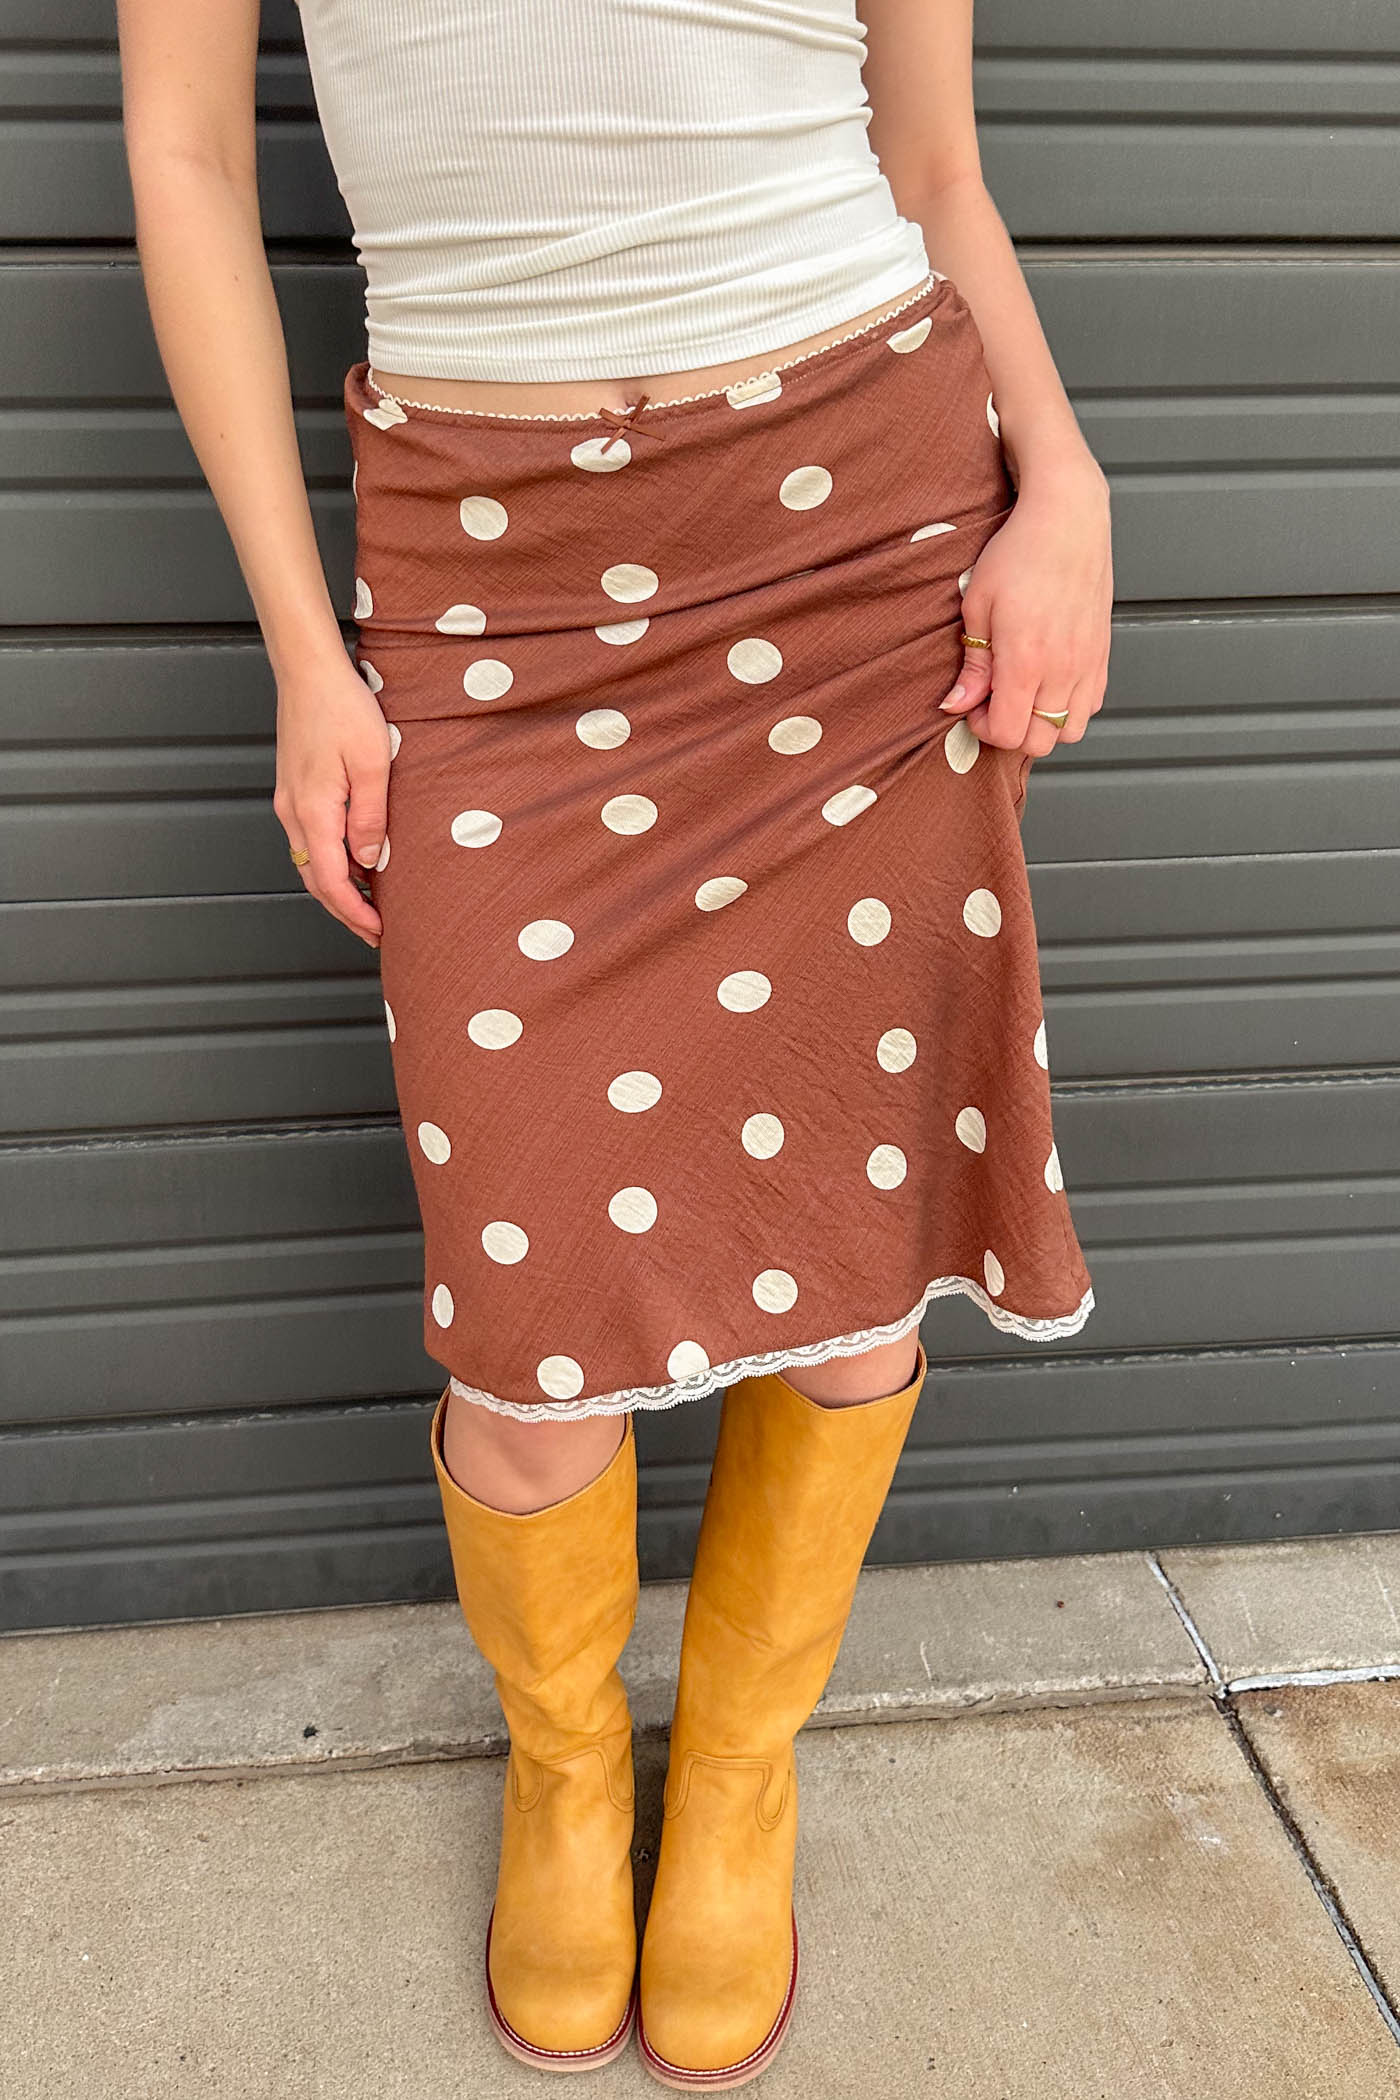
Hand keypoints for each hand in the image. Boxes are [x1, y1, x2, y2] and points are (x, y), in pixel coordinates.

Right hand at [273, 654, 389, 947]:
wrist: (308, 672)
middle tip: (375, 931)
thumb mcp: (373, 763)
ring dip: (338, 888)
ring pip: (311, 862)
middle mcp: (294, 813)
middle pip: (315, 880)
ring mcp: (289, 802)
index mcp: (314, 811)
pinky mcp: (294, 790)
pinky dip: (331, 862)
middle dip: (345, 911)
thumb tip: (370, 861)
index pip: (331, 881)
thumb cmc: (343, 709)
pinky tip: (356, 863)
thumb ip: (372, 816)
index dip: (354, 913)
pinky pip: (311, 840)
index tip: (378, 931)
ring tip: (370, 904)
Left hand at [938, 455, 1111, 756]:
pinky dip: (1070, 706)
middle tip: (995, 701)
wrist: (1068, 518)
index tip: (974, 705)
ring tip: (1024, 694)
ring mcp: (1088, 662)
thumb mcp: (978, 605)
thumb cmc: (1018, 553)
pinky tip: (1049, 680)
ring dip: (1044, 724)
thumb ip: (972, 664)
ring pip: (1071, 730)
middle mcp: (1063, 668)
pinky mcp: (1103, 652)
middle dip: (1012, 731)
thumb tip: (957, 704)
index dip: (985, 728)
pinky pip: (1092, 704)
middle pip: (1041, 741)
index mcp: (1026, 660)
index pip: (1009, 734)